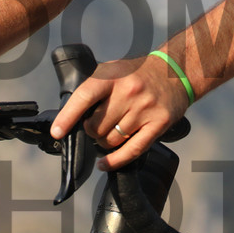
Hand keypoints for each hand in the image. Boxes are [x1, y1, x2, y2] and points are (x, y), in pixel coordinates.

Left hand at [50, 53, 190, 170]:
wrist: (176, 71)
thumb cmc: (139, 72)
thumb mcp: (114, 69)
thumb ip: (95, 87)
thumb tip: (71, 114)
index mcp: (113, 76)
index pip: (84, 97)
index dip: (67, 117)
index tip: (57, 132)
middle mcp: (129, 92)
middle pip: (97, 126)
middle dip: (91, 131)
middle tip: (95, 127)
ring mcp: (144, 109)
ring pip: (111, 140)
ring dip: (104, 143)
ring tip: (108, 136)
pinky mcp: (158, 123)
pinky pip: (132, 150)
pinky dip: (115, 161)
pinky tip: (105, 164)